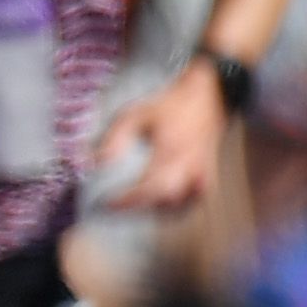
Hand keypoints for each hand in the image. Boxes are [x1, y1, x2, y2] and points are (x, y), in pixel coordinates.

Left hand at [92, 60, 227, 213]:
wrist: (208, 97)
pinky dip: (176, 208)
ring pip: (182, 204)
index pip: (151, 186)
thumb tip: (98, 163)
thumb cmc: (169, 106)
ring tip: (135, 205)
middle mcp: (191, 165)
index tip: (108, 203)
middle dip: (138, 207)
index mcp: (172, 150)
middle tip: (116, 207)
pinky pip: (194, 201)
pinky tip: (158, 207)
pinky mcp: (209, 175)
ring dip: (157, 209)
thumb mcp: (136, 114)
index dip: (129, 200)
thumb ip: (115, 138)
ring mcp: (203, 172)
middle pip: (166, 200)